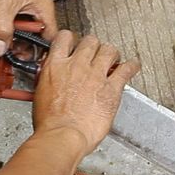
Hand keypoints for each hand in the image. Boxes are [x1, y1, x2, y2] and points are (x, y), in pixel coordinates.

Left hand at [0, 0, 56, 55]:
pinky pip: (9, 23)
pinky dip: (3, 31)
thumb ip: (3, 30)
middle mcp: (34, 7)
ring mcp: (21, 6)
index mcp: (43, 6)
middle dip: (23, 46)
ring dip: (11, 39)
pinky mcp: (8, 5)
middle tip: (13, 55)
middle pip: (33, 36)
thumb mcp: (5, 5)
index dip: (43, 51)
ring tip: (3, 46)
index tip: (33, 61)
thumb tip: (1, 48)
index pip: (50, 36)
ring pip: (20, 30)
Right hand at [33, 31, 140, 153]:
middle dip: (94, 47)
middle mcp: (76, 66)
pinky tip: (133, 66)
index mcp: (55, 66)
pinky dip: (132, 66)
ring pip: (109, 50)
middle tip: (96, 55)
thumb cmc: (50, 123)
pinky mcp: (111, 88)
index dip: (72, 39)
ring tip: (114, 60)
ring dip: (112, 54)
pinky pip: (126, 69)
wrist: (63, 136)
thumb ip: (50, 80)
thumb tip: (53, 78)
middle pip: (90, 41)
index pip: (65, 38)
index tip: (76, 45)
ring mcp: (95, 75)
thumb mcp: (41, 95)